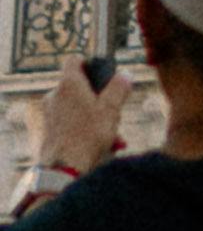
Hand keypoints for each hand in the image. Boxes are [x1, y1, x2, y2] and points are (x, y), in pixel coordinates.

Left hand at [39, 60, 117, 178]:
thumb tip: (126, 75)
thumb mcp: (111, 109)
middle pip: (77, 86)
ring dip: (92, 117)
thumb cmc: (86, 137)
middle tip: (112, 112)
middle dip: (96, 98)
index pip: (74, 60)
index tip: (101, 74)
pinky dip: (83, 130)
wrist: (63, 171)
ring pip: (75, 108)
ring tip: (111, 136)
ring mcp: (49, 115)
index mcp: (68, 84)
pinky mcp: (48, 133)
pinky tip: (99, 146)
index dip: (89, 63)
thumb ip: (119, 88)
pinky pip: (69, 124)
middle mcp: (54, 96)